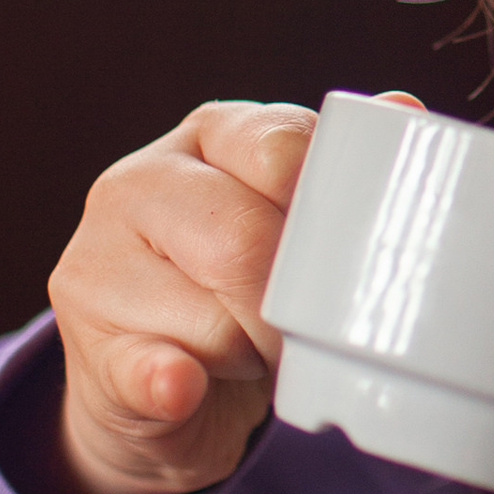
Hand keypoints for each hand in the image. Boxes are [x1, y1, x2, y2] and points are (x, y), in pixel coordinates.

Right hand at [40, 99, 318, 493]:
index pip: (280, 148)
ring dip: (256, 355)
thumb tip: (403, 107)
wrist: (152, 384)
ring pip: (214, 318)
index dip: (329, 214)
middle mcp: (140, 183)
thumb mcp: (285, 217)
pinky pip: (145, 368)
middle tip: (313, 332)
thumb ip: (335, 172)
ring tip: (252, 353)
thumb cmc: (240, 284)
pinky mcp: (89, 351)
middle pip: (244, 239)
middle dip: (295, 304)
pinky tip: (182, 385)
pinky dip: (172, 382)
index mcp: (208, 135)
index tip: (353, 258)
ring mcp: (99, 265)